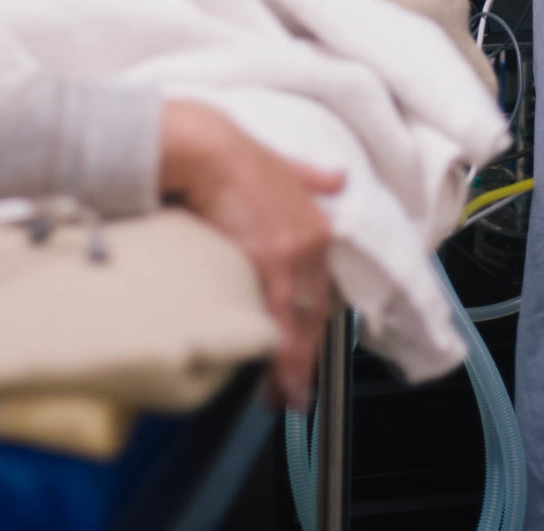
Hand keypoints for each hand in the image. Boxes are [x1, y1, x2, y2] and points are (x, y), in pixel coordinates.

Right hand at [160, 99, 345, 405]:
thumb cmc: (233, 156)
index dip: (311, 326)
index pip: (318, 291)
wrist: (206, 147)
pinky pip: (277, 321)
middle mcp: (310, 243)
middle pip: (312, 313)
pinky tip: (274, 380)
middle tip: (296, 394)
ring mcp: (291, 254)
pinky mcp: (268, 262)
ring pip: (298, 323)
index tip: (304, 354)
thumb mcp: (284, 163)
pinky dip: (278, 355)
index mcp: (314, 226)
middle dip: (305, 358)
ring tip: (283, 398)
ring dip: (292, 366)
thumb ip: (310, 176)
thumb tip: (337, 178)